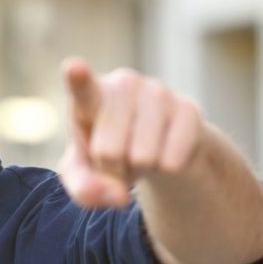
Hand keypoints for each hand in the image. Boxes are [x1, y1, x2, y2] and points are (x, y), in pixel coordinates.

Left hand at [58, 57, 203, 207]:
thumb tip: (117, 196)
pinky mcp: (188, 108)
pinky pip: (173, 160)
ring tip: (139, 151)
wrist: (154, 145)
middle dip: (111, 167)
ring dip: (140, 168)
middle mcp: (123, 84)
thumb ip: (84, 188)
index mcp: (89, 95)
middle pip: (109, 151)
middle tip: (116, 155)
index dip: (78, 78)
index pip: (81, 87)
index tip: (73, 67)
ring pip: (143, 157)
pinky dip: (166, 169)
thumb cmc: (108, 154)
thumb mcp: (84, 175)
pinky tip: (164, 152)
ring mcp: (158, 91)